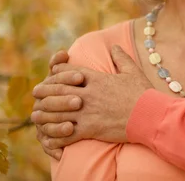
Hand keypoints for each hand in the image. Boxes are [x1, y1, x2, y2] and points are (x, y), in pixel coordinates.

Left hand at [32, 45, 152, 149]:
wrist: (150, 115)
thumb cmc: (143, 93)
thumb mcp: (132, 71)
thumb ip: (121, 58)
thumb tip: (115, 46)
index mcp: (96, 79)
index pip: (69, 72)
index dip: (57, 73)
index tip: (51, 74)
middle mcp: (88, 94)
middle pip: (57, 91)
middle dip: (44, 92)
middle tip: (35, 94)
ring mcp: (87, 112)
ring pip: (57, 113)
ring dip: (45, 114)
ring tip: (36, 116)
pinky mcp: (90, 129)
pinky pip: (66, 133)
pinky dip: (56, 136)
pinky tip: (50, 137)